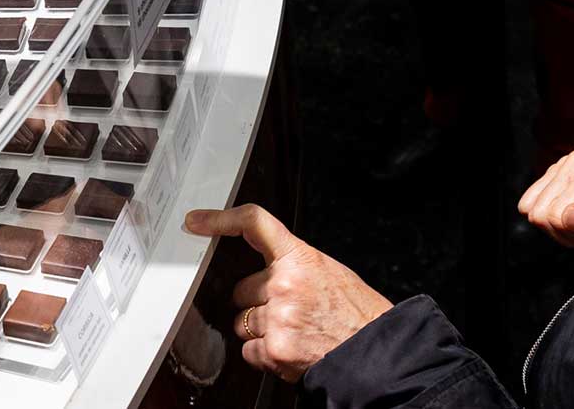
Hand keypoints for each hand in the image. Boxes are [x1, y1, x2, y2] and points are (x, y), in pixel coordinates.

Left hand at [185, 204, 391, 381]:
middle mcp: (285, 284)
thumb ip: (294, 267)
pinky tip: (291, 349)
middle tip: (288, 311)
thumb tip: (267, 270)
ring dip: (261, 330)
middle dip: (257, 302)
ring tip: (295, 332)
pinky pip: (249, 351)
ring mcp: (277, 317)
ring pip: (243, 322)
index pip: (254, 224)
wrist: (376, 352)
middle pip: (241, 290)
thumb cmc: (357, 314)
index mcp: (300, 258)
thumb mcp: (329, 273)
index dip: (220, 220)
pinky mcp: (274, 349)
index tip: (197, 221)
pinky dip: (264, 354)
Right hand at [517, 150, 573, 250]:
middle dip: (564, 230)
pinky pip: (528, 202)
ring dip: (556, 225)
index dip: (573, 233)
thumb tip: (569, 216)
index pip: (555, 215)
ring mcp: (560, 165)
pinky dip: (547, 216)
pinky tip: (570, 216)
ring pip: (530, 208)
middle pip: (539, 212)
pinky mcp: (551, 172)